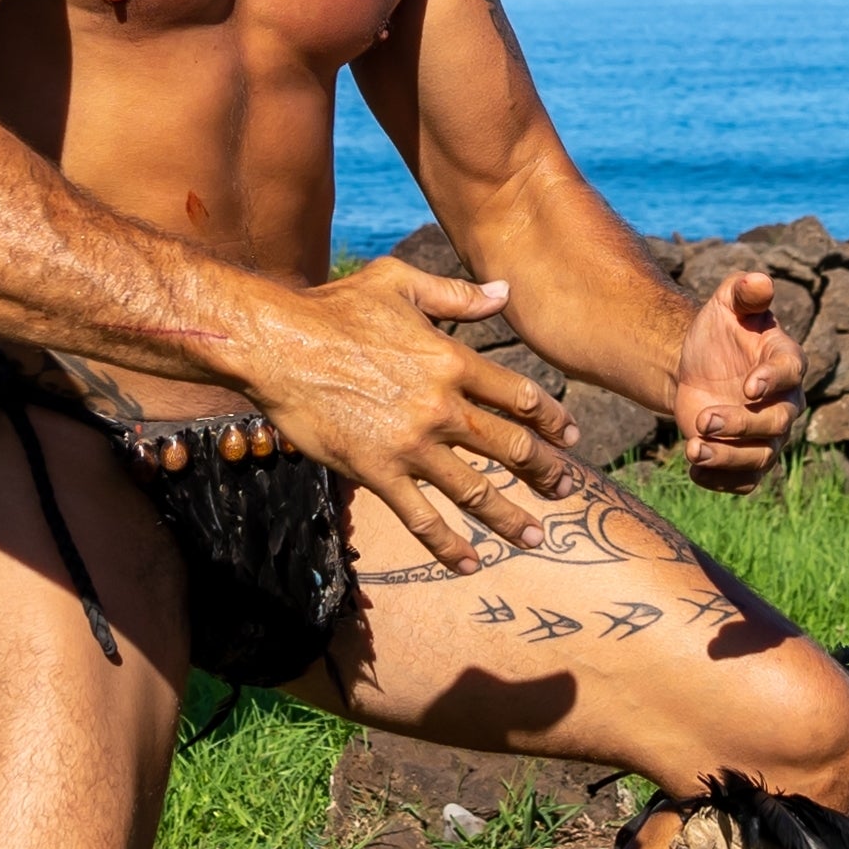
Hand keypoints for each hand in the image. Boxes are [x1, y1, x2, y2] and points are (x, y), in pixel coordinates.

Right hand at [256, 259, 581, 565]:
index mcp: (451, 360)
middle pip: (510, 448)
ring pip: (475, 490)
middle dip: (546, 472)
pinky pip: (421, 518)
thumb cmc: (334, 308)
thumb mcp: (400, 285)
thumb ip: (458, 295)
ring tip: (534, 537)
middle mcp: (441, 407)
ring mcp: (411, 445)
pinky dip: (448, 545)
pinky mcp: (378, 473)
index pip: (519, 396)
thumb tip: (506, 290)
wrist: (277, 344)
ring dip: (510, 518)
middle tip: (567, 490)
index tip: (571, 437)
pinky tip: (469, 564)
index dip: (552, 419)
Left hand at [669, 268, 803, 491]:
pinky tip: (694, 468)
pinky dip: (721, 480)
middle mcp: (784, 403)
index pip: (791, 373)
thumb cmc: (719, 331)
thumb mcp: (726, 304)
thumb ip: (743, 292)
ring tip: (692, 450)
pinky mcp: (747, 459)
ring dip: (728, 459)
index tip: (748, 386)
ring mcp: (767, 436)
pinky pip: (745, 481)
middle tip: (703, 419)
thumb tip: (759, 279)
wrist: (695, 367)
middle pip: (776, 423)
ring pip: (761, 458)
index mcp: (785, 361)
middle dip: (740, 425)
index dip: (773, 380)